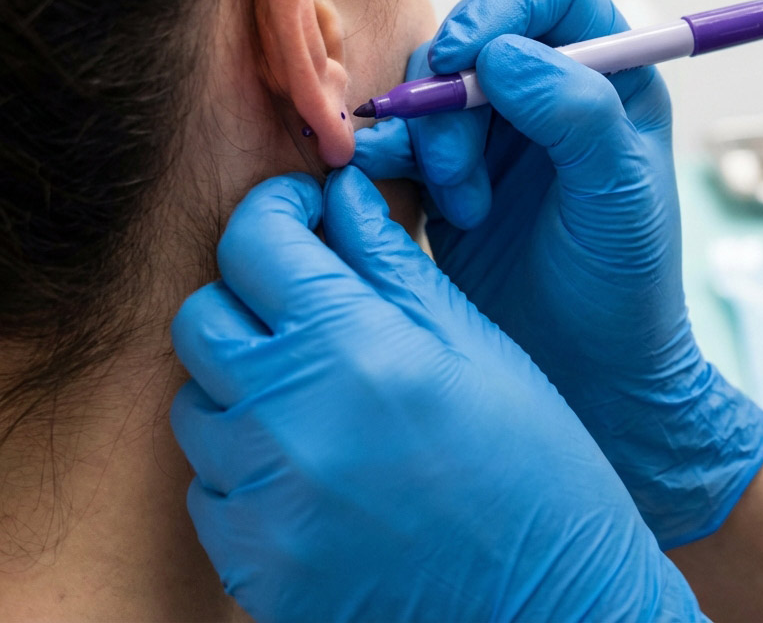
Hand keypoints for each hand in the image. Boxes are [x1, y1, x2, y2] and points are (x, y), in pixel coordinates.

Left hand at [170, 168, 701, 622]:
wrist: (553, 606)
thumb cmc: (537, 465)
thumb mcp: (476, 345)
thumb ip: (392, 261)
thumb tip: (342, 194)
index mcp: (357, 349)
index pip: (256, 242)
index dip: (276, 210)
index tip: (303, 215)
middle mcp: (291, 423)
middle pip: (203, 317)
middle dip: (251, 293)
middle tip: (311, 305)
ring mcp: (264, 503)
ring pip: (196, 403)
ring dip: (246, 383)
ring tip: (322, 396)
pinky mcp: (253, 566)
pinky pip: (210, 487)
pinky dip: (250, 464)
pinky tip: (318, 467)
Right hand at [353, 0, 762, 548]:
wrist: (587, 378)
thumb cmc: (623, 291)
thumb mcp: (619, 199)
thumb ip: (579, 114)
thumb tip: (505, 53)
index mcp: (611, 80)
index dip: (502, 6)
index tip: (465, 59)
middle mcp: (552, 95)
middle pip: (475, 36)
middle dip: (452, 94)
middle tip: (458, 169)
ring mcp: (499, 135)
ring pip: (431, 87)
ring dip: (428, 139)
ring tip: (461, 209)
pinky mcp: (453, 177)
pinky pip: (404, 139)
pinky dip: (394, 161)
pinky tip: (426, 210)